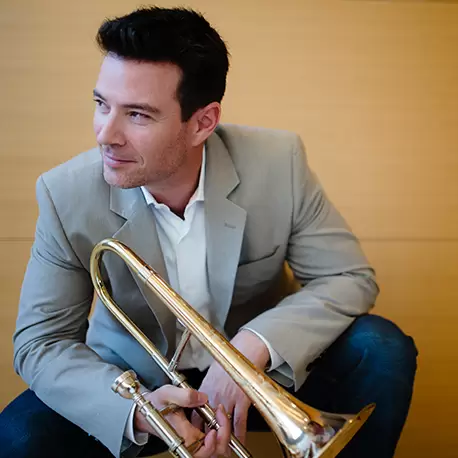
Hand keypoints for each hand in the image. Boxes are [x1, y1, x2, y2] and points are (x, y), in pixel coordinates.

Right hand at [135, 385, 230, 456]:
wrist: (145, 412)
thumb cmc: (156, 404)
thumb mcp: (167, 393)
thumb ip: (184, 395)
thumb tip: (203, 398)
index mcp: (182, 437)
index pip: (205, 449)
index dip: (216, 437)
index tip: (218, 418)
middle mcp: (187, 444)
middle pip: (213, 452)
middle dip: (223, 435)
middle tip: (222, 415)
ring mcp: (190, 444)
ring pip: (213, 450)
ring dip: (221, 434)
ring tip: (220, 416)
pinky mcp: (193, 440)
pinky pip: (209, 443)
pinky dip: (216, 432)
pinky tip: (215, 418)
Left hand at [192, 330, 269, 444]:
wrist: (245, 348)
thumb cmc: (230, 359)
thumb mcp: (212, 374)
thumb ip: (207, 390)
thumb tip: (204, 402)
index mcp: (205, 390)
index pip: (194, 416)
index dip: (194, 431)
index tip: (196, 438)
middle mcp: (214, 396)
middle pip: (206, 425)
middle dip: (207, 439)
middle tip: (210, 447)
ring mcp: (227, 399)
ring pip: (222, 427)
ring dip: (223, 439)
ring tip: (223, 448)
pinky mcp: (241, 400)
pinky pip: (239, 423)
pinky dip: (240, 436)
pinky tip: (240, 443)